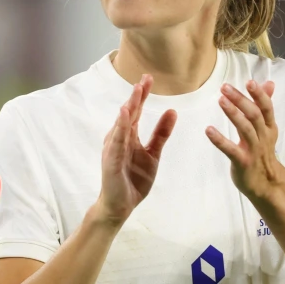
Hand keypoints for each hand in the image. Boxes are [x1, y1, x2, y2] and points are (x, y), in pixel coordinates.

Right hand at [98, 75, 176, 223]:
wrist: (121, 205)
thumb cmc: (133, 179)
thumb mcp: (153, 154)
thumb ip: (161, 133)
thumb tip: (173, 111)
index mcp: (129, 136)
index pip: (136, 111)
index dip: (142, 95)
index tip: (149, 79)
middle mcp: (119, 138)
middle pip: (129, 113)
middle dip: (137, 96)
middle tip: (145, 78)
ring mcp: (113, 149)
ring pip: (122, 124)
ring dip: (129, 107)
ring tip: (137, 91)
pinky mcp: (111, 161)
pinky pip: (116, 142)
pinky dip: (120, 127)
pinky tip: (125, 114)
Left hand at [205, 80, 282, 201]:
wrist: (266, 185)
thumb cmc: (262, 153)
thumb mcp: (266, 129)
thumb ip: (264, 106)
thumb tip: (269, 83)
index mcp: (269, 128)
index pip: (266, 108)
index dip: (259, 95)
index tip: (249, 81)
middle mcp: (263, 137)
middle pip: (254, 115)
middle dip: (240, 100)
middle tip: (224, 87)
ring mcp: (254, 151)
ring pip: (245, 129)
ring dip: (233, 114)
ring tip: (220, 100)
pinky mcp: (243, 163)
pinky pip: (231, 150)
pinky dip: (220, 140)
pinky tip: (208, 130)